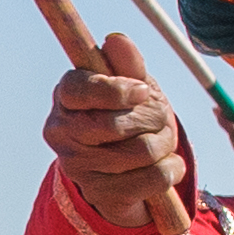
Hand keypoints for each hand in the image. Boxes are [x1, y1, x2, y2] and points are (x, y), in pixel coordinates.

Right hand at [44, 37, 194, 234]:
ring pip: (140, 151)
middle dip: (154, 118)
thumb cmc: (127, 116)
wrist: (124, 170)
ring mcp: (78, 166)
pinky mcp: (100, 193)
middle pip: (118, 124)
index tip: (143, 91)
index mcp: (65, 98)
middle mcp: (62, 133)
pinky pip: (151, 178)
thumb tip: (115, 40)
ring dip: (166, 144)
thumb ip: (127, 65)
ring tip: (164, 142)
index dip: (117, 90)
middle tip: (160, 119)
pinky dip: (171, 169)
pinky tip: (169, 165)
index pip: (81, 90)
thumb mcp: (132, 87)